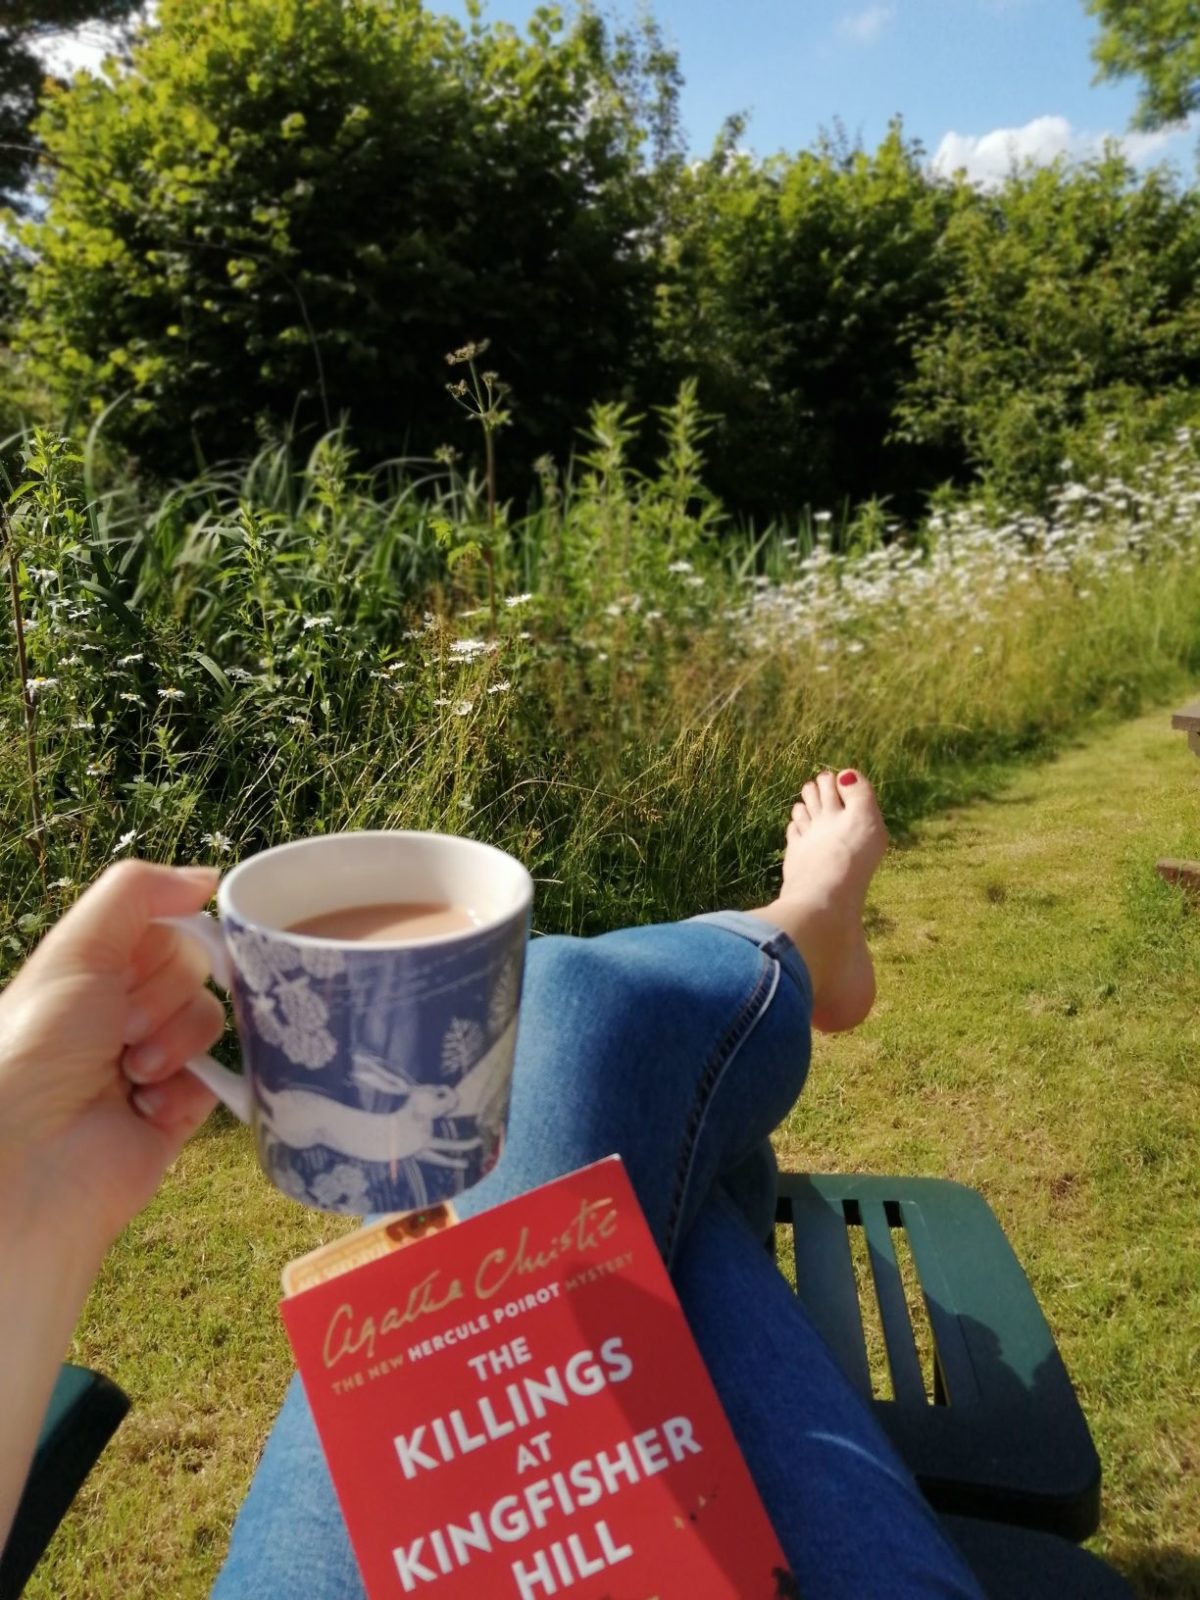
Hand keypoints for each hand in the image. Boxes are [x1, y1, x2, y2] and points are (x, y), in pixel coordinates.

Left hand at [0, 861, 224, 1257]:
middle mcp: (119, 1014)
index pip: (165, 931)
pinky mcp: (173, 1114)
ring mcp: (150, 1064)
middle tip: (120, 1029)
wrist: (28, 1158)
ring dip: (174, 1043)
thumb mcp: (76, 949)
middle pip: (194, 972)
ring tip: (131, 1074)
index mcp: (91, 973)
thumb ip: (138, 893)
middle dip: (163, 998)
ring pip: (210, 1022)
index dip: (161, 947)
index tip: (127, 973)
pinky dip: (187, 1090)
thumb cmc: (35, 1047)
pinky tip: (146, 1108)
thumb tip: (208, 878)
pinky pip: (216, 1081)